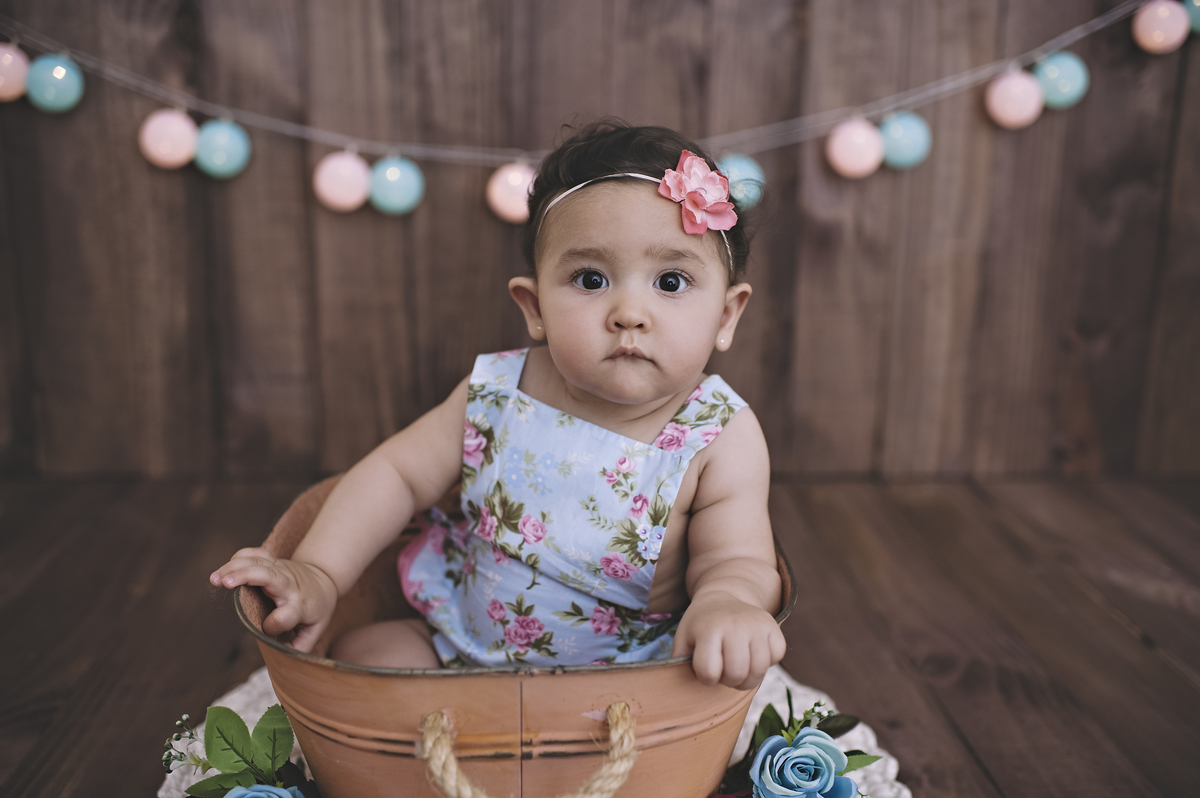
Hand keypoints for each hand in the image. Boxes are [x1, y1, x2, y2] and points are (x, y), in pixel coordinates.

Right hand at [210, 547, 338, 652]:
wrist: (324, 580)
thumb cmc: (316, 609)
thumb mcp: (315, 630)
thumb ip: (299, 647)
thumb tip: (280, 660)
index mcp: (299, 605)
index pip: (284, 616)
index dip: (273, 625)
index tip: (267, 630)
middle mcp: (288, 584)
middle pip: (269, 576)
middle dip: (246, 576)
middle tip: (225, 583)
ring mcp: (280, 569)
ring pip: (257, 562)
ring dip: (234, 567)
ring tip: (214, 579)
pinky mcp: (272, 560)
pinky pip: (254, 553)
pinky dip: (239, 557)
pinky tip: (224, 569)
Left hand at [672, 592, 786, 689]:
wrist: (722, 598)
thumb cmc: (700, 627)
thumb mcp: (683, 640)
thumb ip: (679, 664)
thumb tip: (681, 691)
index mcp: (708, 629)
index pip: (709, 672)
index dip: (706, 678)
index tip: (705, 668)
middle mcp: (734, 624)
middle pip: (736, 674)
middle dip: (729, 681)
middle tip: (724, 670)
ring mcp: (757, 624)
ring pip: (759, 670)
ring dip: (748, 677)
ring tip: (738, 668)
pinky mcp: (773, 626)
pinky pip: (776, 656)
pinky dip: (766, 662)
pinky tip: (753, 654)